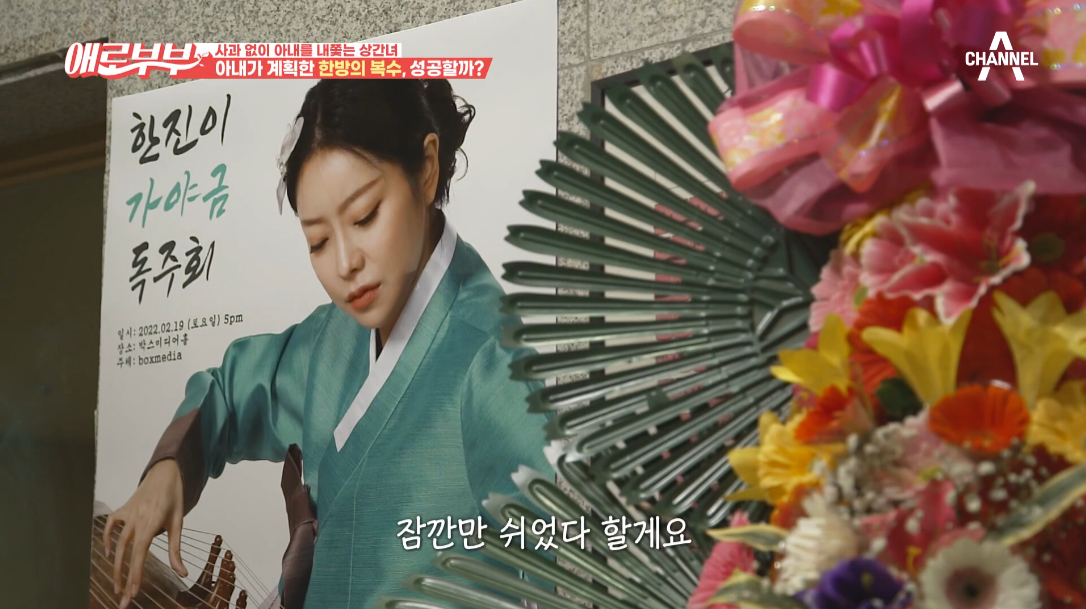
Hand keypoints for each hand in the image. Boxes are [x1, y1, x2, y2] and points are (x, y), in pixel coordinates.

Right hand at [102, 459, 187, 608]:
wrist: (165, 472)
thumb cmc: (174, 497)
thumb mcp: (179, 522)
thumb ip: (176, 549)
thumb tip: (182, 573)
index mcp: (151, 522)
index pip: (140, 553)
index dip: (136, 573)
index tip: (133, 592)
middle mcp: (136, 519)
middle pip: (126, 553)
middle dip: (123, 577)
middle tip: (123, 598)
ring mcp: (127, 514)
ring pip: (116, 543)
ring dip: (115, 566)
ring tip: (116, 585)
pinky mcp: (122, 509)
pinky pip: (110, 525)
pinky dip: (106, 538)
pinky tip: (107, 554)